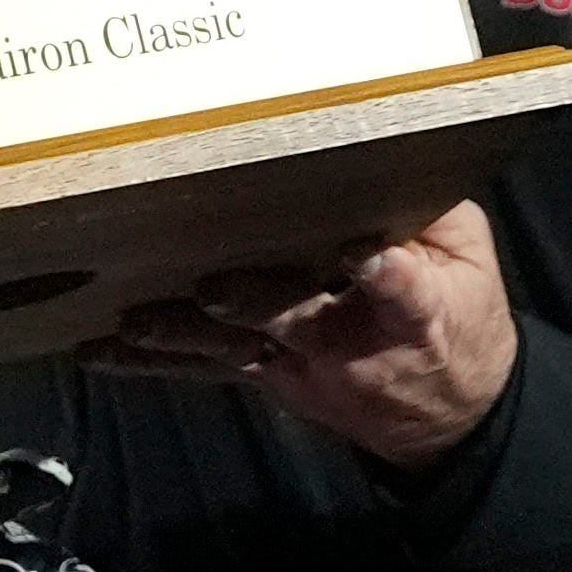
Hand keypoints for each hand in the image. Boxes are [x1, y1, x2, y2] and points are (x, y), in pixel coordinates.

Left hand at [97, 201, 518, 469]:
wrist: (448, 418)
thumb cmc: (458, 317)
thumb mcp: (471, 263)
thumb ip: (436, 217)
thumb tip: (391, 153)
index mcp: (416, 308)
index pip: (403, 289)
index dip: (383, 273)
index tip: (361, 254)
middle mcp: (349, 341)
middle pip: (297, 319)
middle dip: (252, 304)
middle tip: (209, 289)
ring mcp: (301, 366)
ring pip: (234, 351)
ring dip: (180, 339)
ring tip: (129, 326)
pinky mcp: (268, 378)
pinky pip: (206, 367)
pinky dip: (152, 361)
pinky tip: (100, 352)